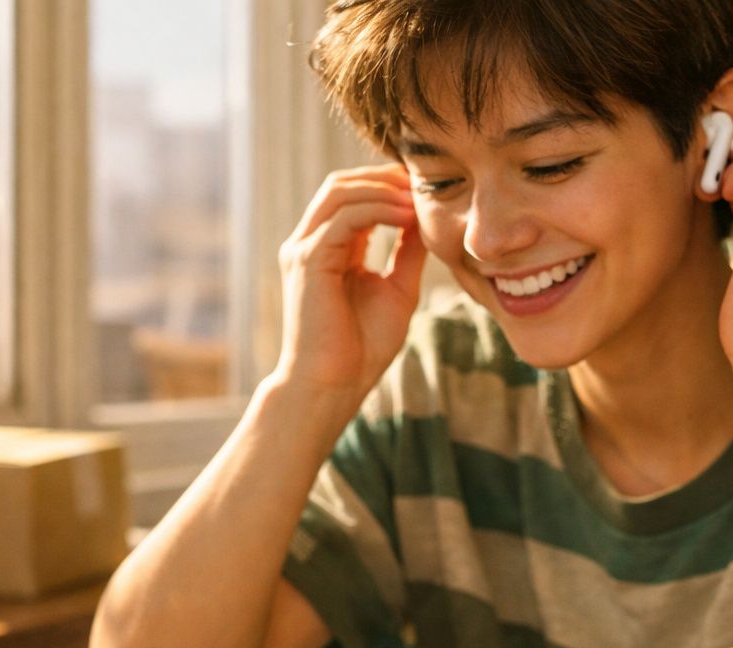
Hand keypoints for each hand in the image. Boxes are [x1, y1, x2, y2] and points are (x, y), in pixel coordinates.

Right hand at [274, 164, 428, 409]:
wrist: (333, 385)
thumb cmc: (362, 348)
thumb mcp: (397, 290)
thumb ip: (408, 253)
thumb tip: (428, 221)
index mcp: (330, 248)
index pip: (353, 197)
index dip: (388, 185)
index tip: (426, 188)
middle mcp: (312, 243)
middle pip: (342, 184)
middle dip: (384, 177)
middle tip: (424, 181)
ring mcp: (305, 249)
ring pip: (339, 192)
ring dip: (382, 189)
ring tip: (418, 197)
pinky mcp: (308, 261)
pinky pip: (343, 219)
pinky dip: (377, 210)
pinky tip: (406, 216)